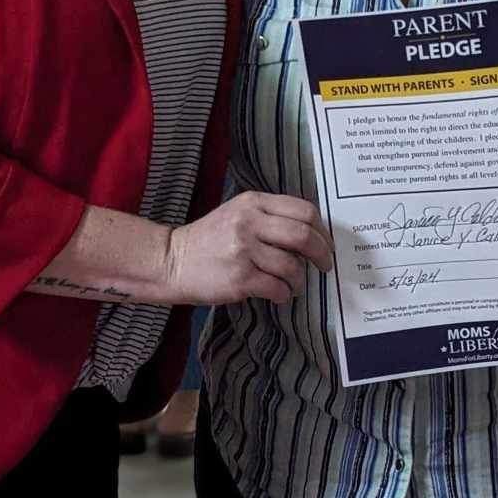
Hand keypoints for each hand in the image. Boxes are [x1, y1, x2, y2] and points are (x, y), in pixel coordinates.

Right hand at [167, 193, 332, 305]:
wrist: (171, 261)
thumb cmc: (208, 240)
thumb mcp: (237, 214)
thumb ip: (269, 217)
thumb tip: (310, 235)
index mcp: (253, 202)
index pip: (303, 210)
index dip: (322, 230)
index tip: (326, 244)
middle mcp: (249, 222)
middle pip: (303, 236)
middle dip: (321, 254)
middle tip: (324, 266)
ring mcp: (243, 250)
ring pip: (292, 266)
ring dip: (299, 280)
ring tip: (294, 285)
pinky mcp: (239, 278)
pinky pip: (277, 288)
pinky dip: (284, 294)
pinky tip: (278, 295)